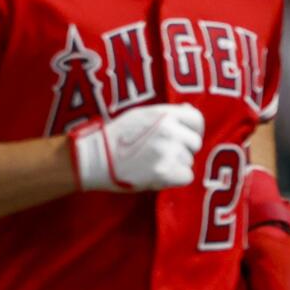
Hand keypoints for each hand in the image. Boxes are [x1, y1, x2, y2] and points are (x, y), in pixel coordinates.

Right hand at [70, 103, 203, 191]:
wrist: (92, 159)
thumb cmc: (114, 138)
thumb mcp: (140, 115)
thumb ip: (166, 114)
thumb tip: (189, 109)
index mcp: (163, 114)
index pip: (197, 119)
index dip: (192, 131)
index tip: (182, 139)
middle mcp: (169, 130)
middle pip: (194, 143)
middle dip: (181, 151)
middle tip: (159, 155)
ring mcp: (167, 151)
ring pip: (188, 162)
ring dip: (174, 166)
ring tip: (151, 164)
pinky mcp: (164, 172)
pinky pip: (186, 177)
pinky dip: (173, 179)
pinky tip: (155, 175)